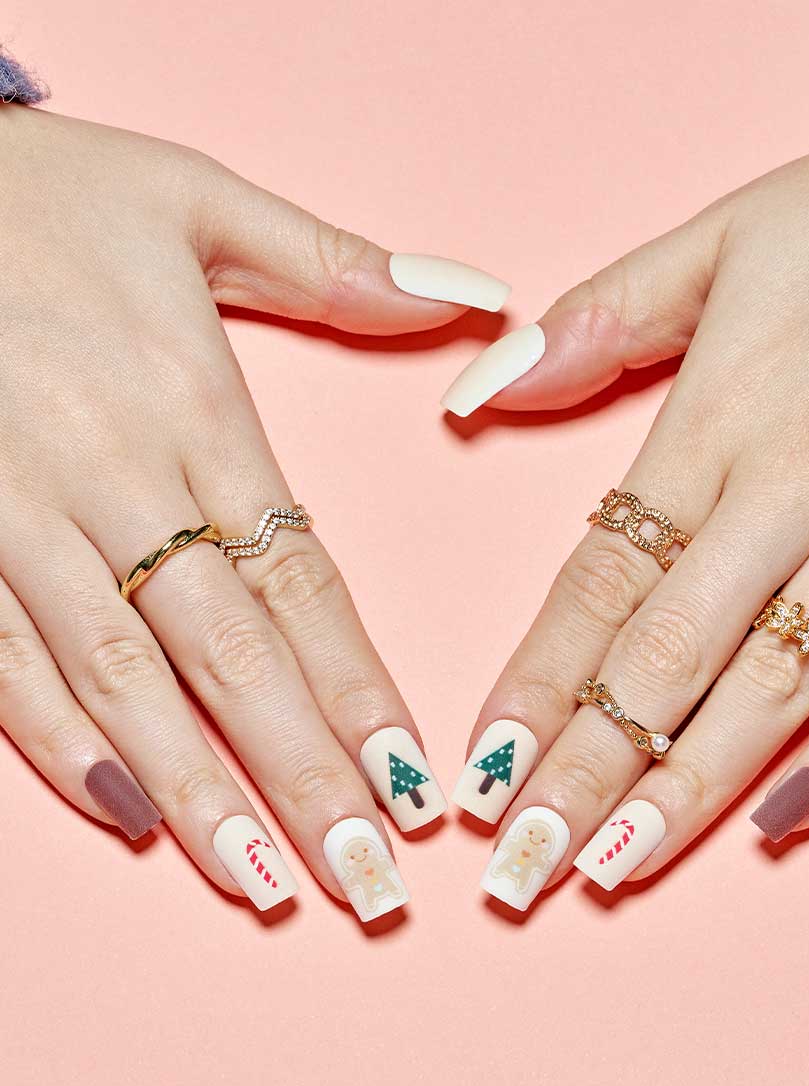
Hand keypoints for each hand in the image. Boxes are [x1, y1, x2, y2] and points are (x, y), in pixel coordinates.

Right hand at [0, 104, 508, 919]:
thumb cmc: (48, 194)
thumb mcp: (199, 201)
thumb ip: (336, 265)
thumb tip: (476, 302)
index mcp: (190, 406)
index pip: (300, 580)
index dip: (359, 689)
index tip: (414, 783)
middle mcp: (110, 478)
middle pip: (225, 654)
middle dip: (299, 776)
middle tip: (364, 882)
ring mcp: (16, 516)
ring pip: (117, 679)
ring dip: (194, 790)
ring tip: (263, 881)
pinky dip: (57, 741)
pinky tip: (127, 814)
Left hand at [444, 137, 808, 908]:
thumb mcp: (719, 244)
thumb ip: (597, 320)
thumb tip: (475, 393)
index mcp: (720, 422)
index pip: (600, 583)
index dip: (537, 686)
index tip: (481, 772)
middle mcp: (796, 491)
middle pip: (670, 658)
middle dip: (592, 771)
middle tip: (525, 865)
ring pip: (776, 687)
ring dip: (692, 789)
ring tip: (617, 868)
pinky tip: (780, 821)